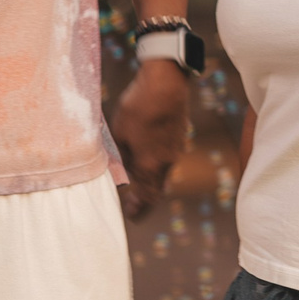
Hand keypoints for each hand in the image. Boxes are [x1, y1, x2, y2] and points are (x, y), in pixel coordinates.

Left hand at [107, 61, 191, 218]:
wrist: (166, 84)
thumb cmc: (138, 109)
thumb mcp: (119, 135)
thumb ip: (121, 158)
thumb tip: (122, 171)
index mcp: (151, 166)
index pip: (147, 198)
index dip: (139, 209)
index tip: (131, 215)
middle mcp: (167, 162)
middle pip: (157, 188)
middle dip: (146, 198)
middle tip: (135, 202)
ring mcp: (176, 148)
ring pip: (163, 172)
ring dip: (151, 179)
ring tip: (137, 180)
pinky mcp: (179, 135)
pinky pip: (167, 157)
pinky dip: (157, 163)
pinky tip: (147, 154)